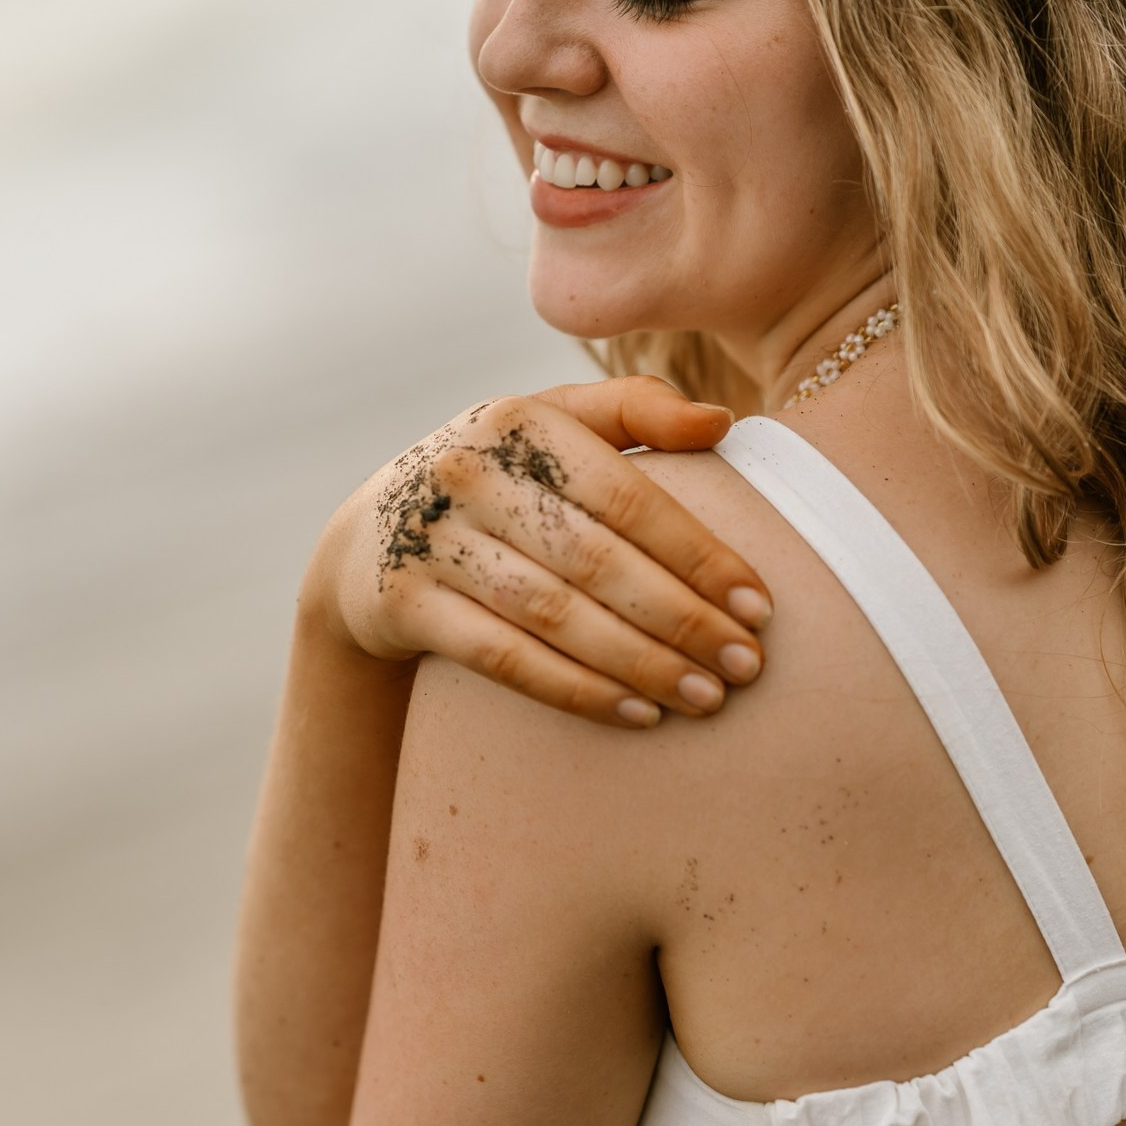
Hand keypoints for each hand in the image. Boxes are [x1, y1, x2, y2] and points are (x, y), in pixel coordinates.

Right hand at [311, 378, 769, 726]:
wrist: (364, 541)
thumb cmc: (498, 480)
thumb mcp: (552, 425)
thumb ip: (635, 410)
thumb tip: (721, 422)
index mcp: (517, 420)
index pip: (628, 496)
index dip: (700, 555)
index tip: (761, 606)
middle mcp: (466, 473)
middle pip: (596, 560)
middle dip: (682, 619)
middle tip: (748, 666)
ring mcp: (428, 540)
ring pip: (554, 615)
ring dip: (640, 663)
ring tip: (706, 697)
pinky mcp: (402, 604)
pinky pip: (505, 658)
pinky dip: (577, 690)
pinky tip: (638, 715)